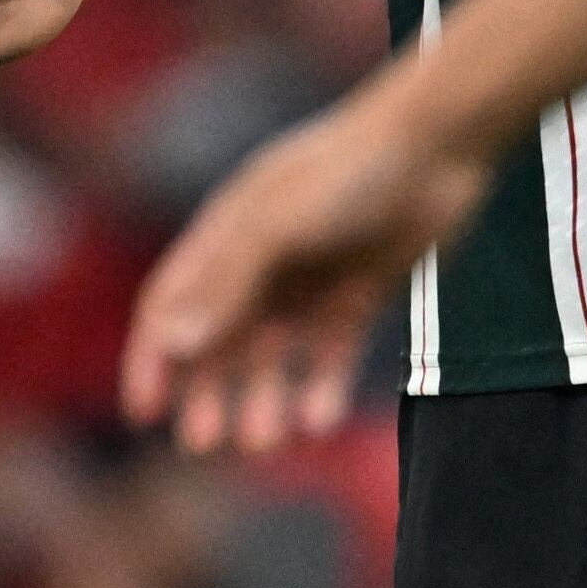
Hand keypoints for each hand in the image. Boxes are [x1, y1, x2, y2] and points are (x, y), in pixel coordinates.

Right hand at [120, 94, 491, 454]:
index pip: (170, 305)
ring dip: (262, 400)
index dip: (153, 357)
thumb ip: (226, 282)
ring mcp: (311, 282)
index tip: (146, 412)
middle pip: (218, 342)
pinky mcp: (359, 297)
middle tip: (203, 441)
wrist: (441, 146)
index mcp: (226, 236)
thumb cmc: (349, 173)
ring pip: (273, 358)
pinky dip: (322, 390)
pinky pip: (330, 356)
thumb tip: (171, 344)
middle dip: (206, 393)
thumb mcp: (278, 224)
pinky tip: (320, 420)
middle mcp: (262, 264)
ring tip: (266, 441)